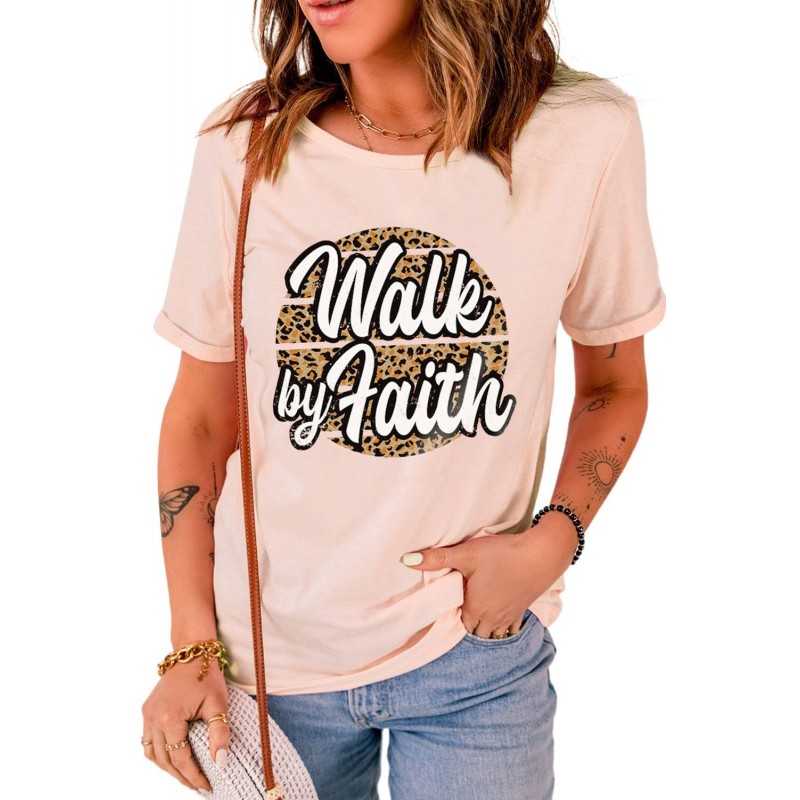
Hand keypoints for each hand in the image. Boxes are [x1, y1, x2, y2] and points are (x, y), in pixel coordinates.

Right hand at [141, 657, 230, 790]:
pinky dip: (159, 753)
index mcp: (169, 718)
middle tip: (198, 786)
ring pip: (152, 753)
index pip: (180, 758)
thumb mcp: (219, 704)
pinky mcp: (147, 710)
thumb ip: (220, 734)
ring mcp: (147, 714)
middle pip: (164, 760)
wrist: (192, 652)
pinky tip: (173, 757)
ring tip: (186, 776)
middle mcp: (153, 718)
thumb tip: (221, 762)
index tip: (207, 786)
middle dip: (181, 776)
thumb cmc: (207, 676)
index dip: (193, 776)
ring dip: (168, 767)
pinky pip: (148, 740)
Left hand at [402, 515, 576, 638]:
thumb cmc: (503, 554)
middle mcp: (493, 618)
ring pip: (494, 633)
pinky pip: (511, 628)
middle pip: (475, 632)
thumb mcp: (466, 553)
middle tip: (459, 614)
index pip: (458, 625)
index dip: (452, 619)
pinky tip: (501, 617)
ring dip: (485, 629)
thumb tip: (406, 560)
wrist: (543, 554)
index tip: (445, 612)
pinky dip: (504, 628)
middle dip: (468, 626)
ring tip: (477, 618)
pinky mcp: (523, 608)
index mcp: (476, 609)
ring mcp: (510, 615)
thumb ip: (437, 558)